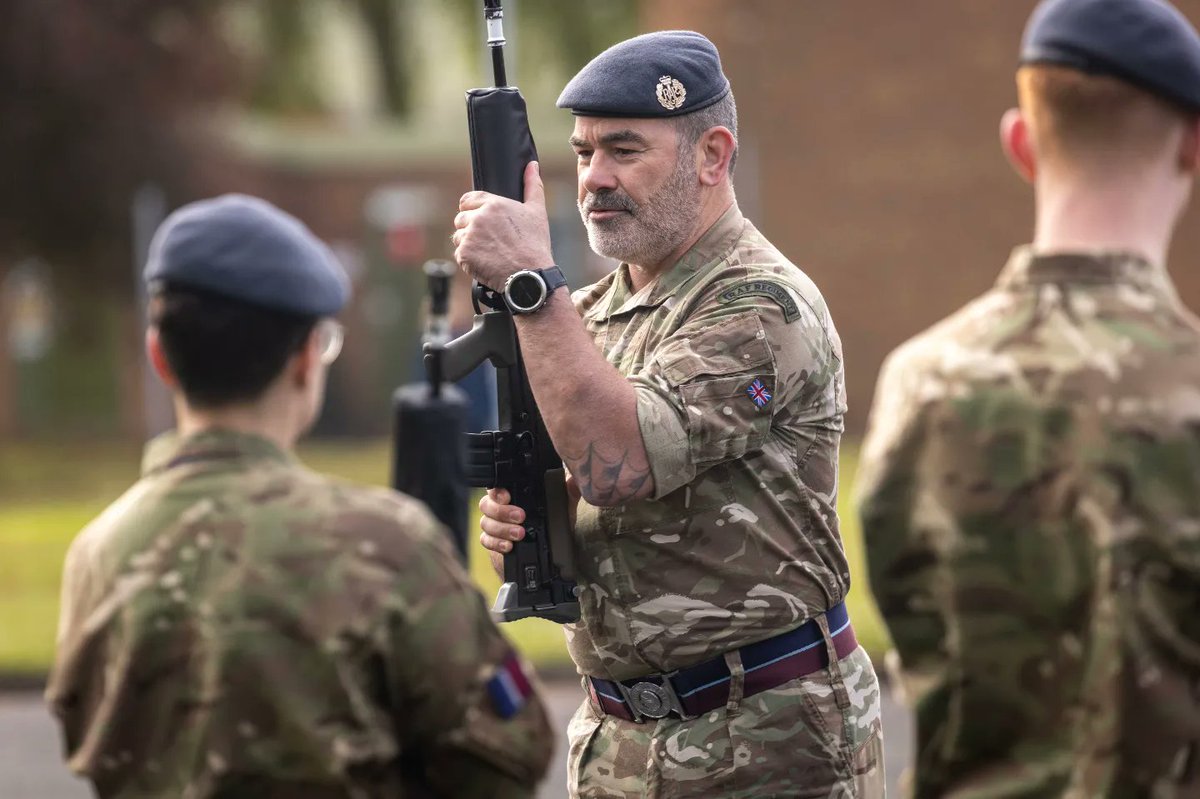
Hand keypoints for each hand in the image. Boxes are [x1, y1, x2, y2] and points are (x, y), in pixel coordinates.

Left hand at [452, 161, 553, 291]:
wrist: (530, 276)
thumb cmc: (535, 245)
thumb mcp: (537, 212)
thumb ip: (532, 186)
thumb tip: (532, 165)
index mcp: (494, 204)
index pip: (467, 200)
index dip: (472, 210)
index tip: (483, 223)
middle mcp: (479, 217)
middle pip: (460, 219)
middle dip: (471, 229)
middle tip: (490, 242)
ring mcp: (469, 236)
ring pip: (458, 237)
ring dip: (469, 245)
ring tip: (489, 253)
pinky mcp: (464, 254)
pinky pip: (459, 254)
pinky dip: (469, 260)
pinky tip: (486, 263)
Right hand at [478, 475, 581, 576]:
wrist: (549, 553)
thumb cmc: (552, 525)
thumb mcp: (563, 509)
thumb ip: (568, 493)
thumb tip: (574, 480)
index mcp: (513, 495)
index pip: (496, 487)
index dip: (497, 491)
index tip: (508, 496)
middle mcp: (500, 508)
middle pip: (487, 505)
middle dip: (502, 511)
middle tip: (520, 517)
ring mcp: (494, 525)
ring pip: (486, 522)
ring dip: (502, 529)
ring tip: (519, 534)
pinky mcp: (493, 541)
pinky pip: (486, 540)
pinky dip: (496, 543)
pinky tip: (508, 546)